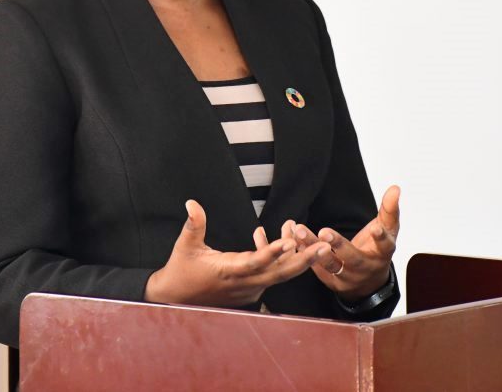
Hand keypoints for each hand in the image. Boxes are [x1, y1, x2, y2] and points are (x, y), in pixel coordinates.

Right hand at [145, 200, 330, 307]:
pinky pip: (273, 274)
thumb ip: (194, 224)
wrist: (178, 299)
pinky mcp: (252, 290)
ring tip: (317, 243)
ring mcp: (250, 288)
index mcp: (228, 271)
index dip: (272, 252)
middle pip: (279, 273)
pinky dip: (284, 260)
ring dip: (298, 258)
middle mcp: (244, 283)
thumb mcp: (185, 246)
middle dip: (303, 260)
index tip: (289, 241)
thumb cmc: (181, 270)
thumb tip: (192, 203)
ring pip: (280, 274)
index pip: (255, 262)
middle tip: (324, 246)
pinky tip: (289, 242)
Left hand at [282, 185, 399, 301]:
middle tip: (324, 232)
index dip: (381, 238)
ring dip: (312, 247)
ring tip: (299, 231)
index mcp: (382, 254)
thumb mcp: (388, 230)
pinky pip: (315, 266)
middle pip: (352, 258)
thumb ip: (389, 209)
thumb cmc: (377, 249)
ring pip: (328, 263)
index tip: (376, 228)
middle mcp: (364, 268)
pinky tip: (292, 238)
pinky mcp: (330, 281)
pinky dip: (303, 252)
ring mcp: (346, 277)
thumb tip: (395, 187)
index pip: (385, 246)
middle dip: (338, 245)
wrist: (368, 282)